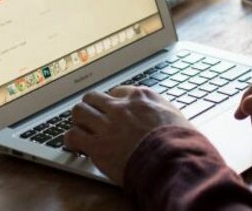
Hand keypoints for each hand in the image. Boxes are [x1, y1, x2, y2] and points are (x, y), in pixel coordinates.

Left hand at [65, 86, 190, 183]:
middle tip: (92, 118)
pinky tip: (74, 145)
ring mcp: (107, 125)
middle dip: (91, 107)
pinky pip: (73, 136)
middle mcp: (120, 107)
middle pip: (93, 97)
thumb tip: (161, 115)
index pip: (117, 91)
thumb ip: (162, 111)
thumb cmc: (180, 142)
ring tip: (81, 129)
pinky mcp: (97, 145)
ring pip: (79, 112)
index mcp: (140, 97)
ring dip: (79, 121)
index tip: (112, 110)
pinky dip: (71, 140)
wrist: (172, 160)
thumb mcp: (176, 116)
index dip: (113, 102)